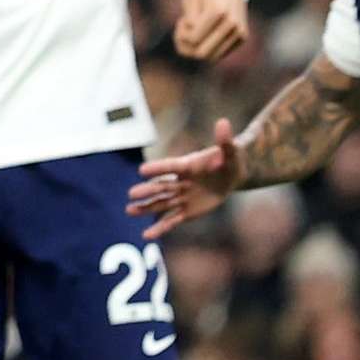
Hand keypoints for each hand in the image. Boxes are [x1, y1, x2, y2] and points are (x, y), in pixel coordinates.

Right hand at [129, 116, 241, 235]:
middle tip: (132, 194)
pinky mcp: (187, 211)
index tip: (142, 171)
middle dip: (148, 191)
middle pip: (162, 187)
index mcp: (188, 165)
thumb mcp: (231, 151)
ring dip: (146, 208)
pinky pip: (172, 220)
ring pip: (161, 203)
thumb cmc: (230, 160)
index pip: (171, 167)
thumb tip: (223, 122)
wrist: (231, 176)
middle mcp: (180, 181)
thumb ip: (225, 140)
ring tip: (129, 211)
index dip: (158, 168)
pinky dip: (160, 228)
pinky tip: (146, 236)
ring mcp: (182, 197)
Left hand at [173, 0, 254, 63]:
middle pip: (201, 53)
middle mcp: (233, 23)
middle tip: (184, 29)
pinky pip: (218, 55)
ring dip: (197, 49)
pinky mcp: (242, 39)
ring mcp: (239, 33)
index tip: (182, 20)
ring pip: (211, 58)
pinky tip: (204, 35)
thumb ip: (190, 19)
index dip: (181, 33)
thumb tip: (192, 42)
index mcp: (218, 10)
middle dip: (188, 45)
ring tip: (193, 32)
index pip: (193, 38)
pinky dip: (207, 49)